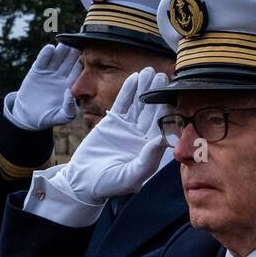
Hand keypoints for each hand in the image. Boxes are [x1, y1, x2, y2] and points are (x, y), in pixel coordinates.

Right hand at [5, 44, 81, 129]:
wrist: (28, 116)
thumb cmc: (48, 117)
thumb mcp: (62, 116)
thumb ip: (69, 108)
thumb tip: (70, 93)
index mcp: (70, 86)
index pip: (78, 72)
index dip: (82, 65)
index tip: (88, 57)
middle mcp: (61, 76)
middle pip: (69, 62)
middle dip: (73, 53)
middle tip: (78, 44)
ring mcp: (49, 72)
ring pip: (57, 58)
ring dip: (61, 50)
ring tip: (65, 43)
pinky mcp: (37, 70)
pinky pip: (42, 60)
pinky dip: (45, 54)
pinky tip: (50, 48)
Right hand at [47, 68, 169, 204]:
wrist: (83, 181)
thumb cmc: (109, 184)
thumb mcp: (130, 177)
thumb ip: (147, 160)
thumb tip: (160, 140)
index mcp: (151, 150)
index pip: (161, 127)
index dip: (166, 111)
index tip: (171, 97)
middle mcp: (142, 137)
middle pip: (152, 112)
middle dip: (157, 94)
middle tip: (162, 76)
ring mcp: (128, 127)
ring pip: (139, 105)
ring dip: (144, 89)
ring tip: (149, 72)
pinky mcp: (113, 122)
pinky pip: (122, 103)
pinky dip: (128, 91)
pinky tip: (134, 78)